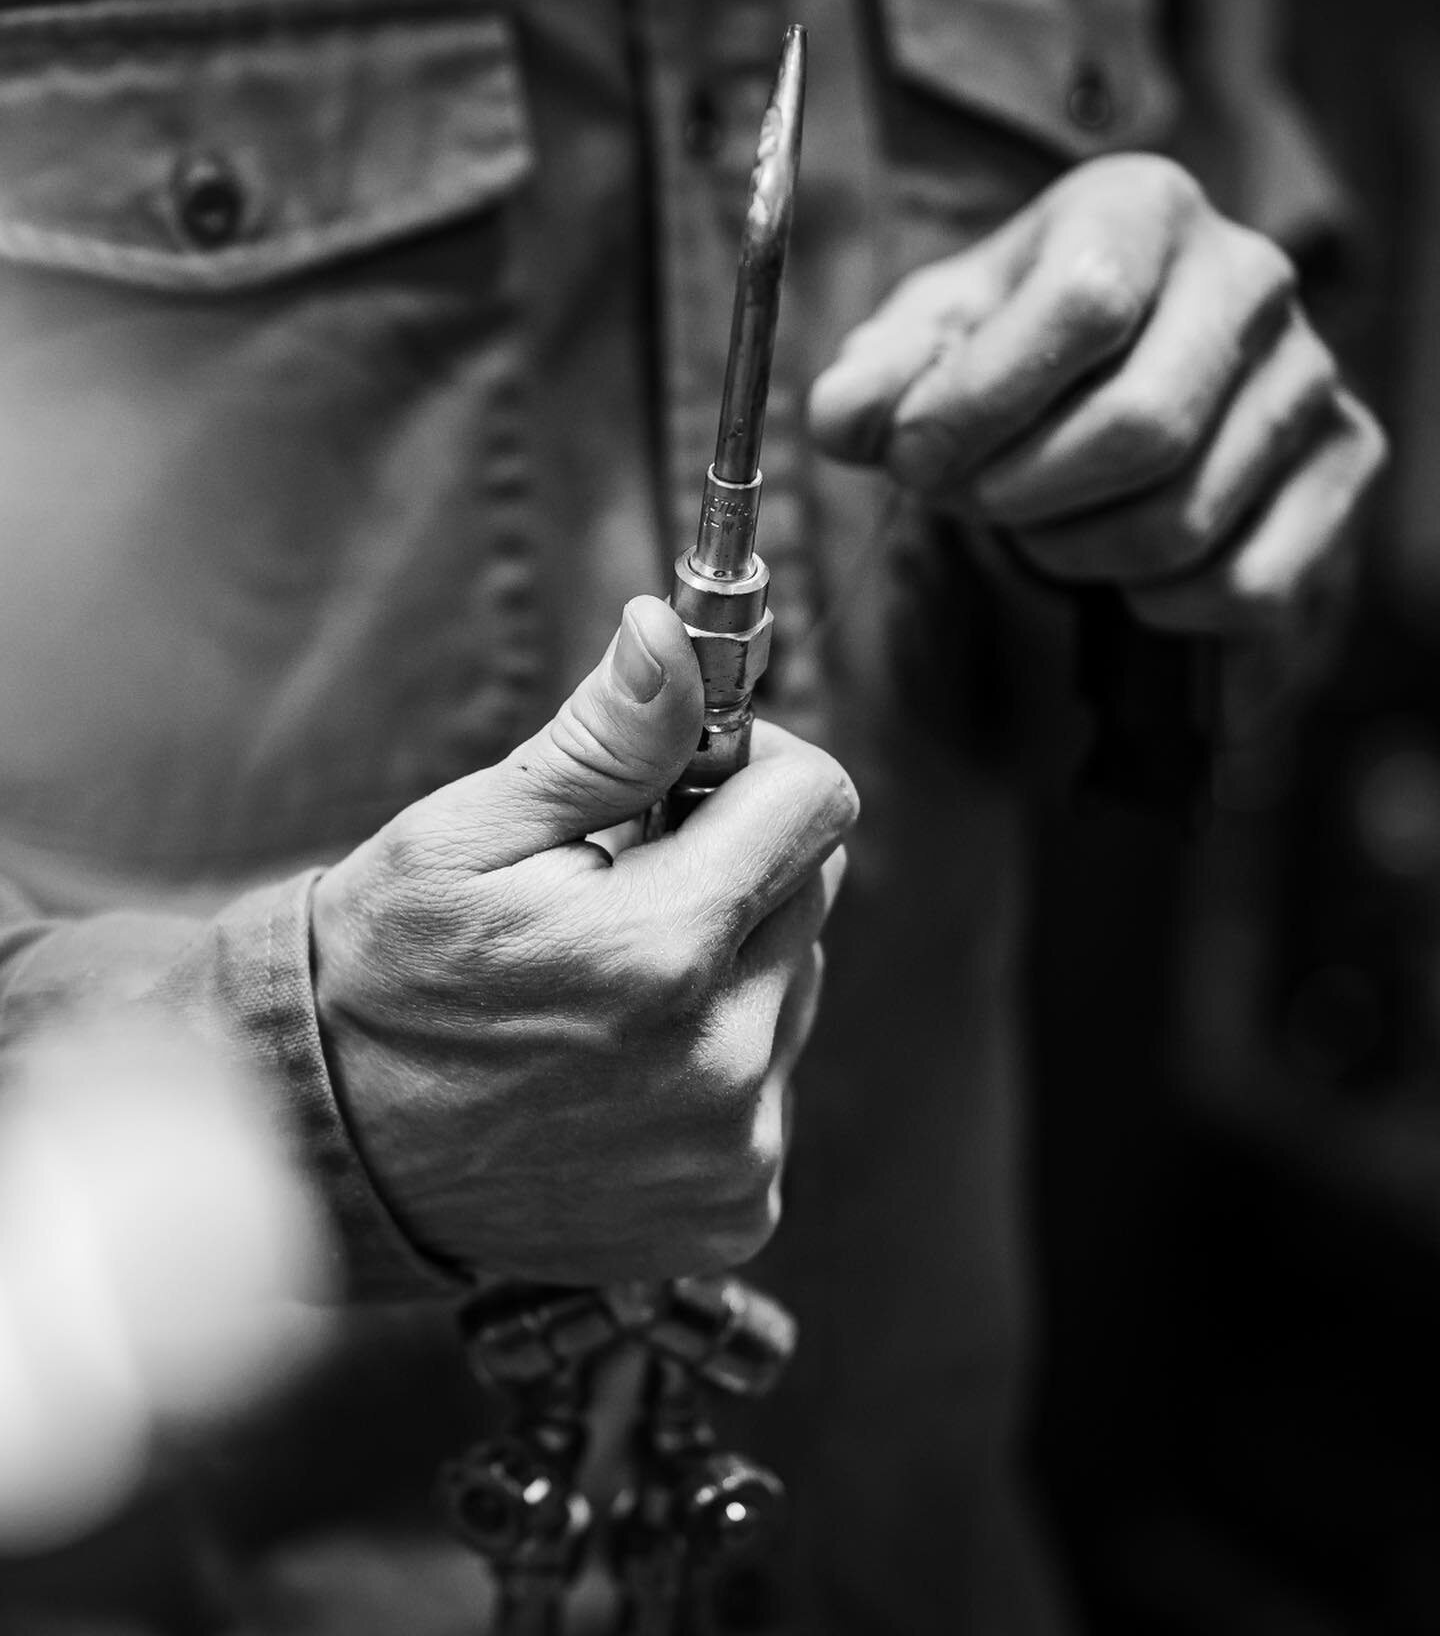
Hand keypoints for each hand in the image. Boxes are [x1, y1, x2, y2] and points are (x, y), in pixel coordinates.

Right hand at [311, 596, 856, 1283]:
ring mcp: (733, 1150)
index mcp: (662, 952)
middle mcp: (722, 1064)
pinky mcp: (732, 1209)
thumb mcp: (468, 837)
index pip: (816, 800)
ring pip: (793, 990)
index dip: (755, 765)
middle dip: (733, 866)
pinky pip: (772, 1089)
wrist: (328, 1154)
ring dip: (727, 967)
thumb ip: (600, 742)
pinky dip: (715, 1062)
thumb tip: (672, 638)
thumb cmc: (384, 976)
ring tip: (607, 990)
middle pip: (812, 893)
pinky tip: (619, 1070)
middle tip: (621, 886)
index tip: (690, 779)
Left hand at [809, 154, 1383, 642]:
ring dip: (1071, 553)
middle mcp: (1250, 277)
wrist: (1115, 376)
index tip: (911, 459)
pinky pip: (1244, 585)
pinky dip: (1156, 604)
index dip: (981, 404)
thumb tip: (848, 424)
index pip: (1084, 305)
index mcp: (1142, 208)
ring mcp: (1311, 375)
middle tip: (966, 500)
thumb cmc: (1013, 349)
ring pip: (1181, 521)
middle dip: (1020, 495)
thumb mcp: (928, 340)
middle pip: (1142, 427)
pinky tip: (1118, 563)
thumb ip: (875, 377)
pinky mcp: (1347, 467)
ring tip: (1034, 523)